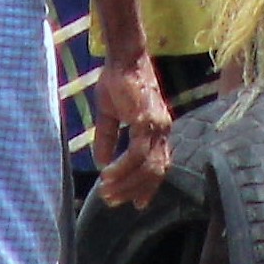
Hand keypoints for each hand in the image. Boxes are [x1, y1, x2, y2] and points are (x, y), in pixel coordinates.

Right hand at [91, 51, 171, 208]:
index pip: (160, 165)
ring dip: (126, 183)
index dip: (149, 186)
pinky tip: (106, 175)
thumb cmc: (117, 82)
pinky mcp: (146, 120)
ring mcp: (157, 125)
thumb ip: (108, 139)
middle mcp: (163, 129)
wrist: (123, 58)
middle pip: (156, 171)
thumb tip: (100, 163)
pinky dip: (123, 167)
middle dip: (134, 190)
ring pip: (147, 166)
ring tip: (106, 193)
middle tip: (112, 202)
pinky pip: (137, 152)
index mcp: (158, 129)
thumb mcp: (109, 115)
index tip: (137, 204)